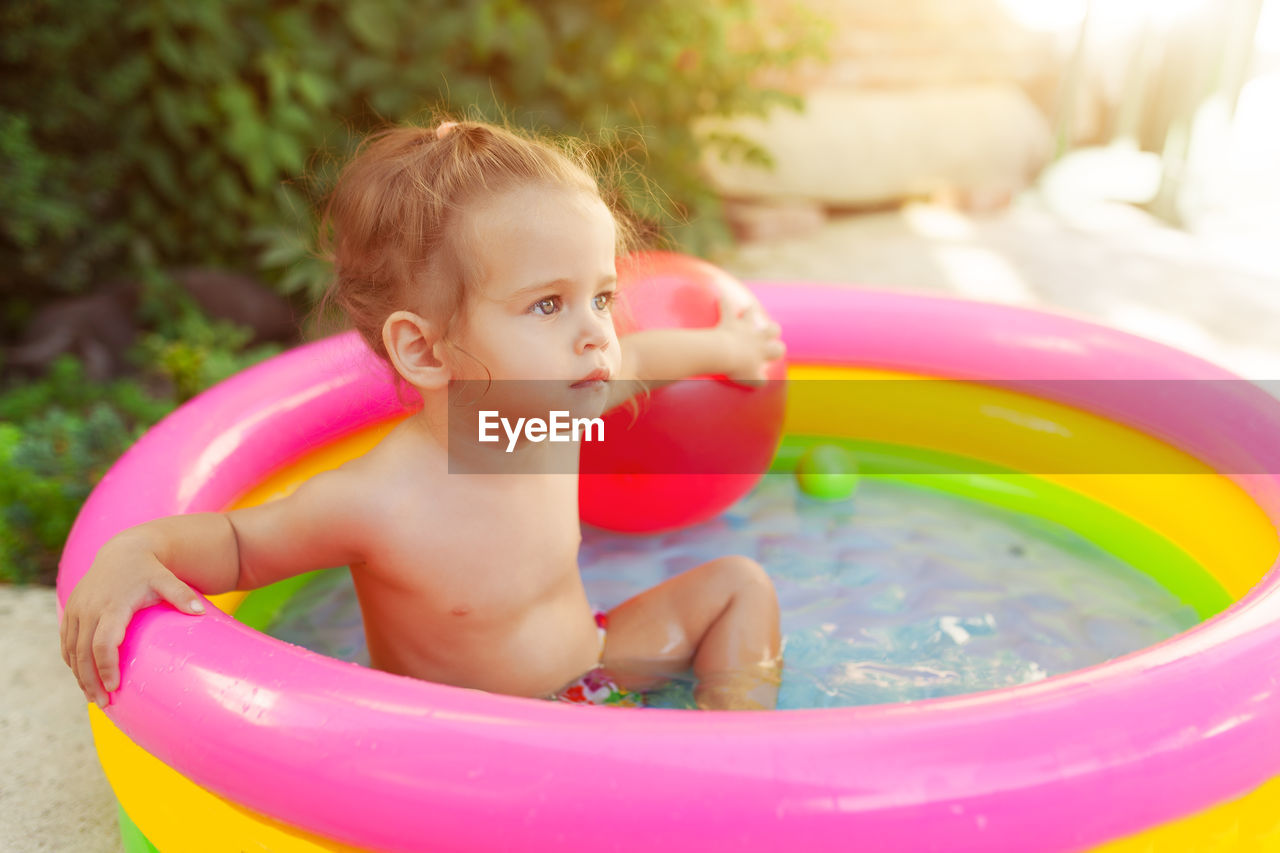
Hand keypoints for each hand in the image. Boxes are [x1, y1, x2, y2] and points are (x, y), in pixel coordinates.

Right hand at [60, 538, 206, 707]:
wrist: (123, 551)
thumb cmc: (149, 569)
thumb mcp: (166, 579)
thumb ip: (181, 595)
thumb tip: (201, 612)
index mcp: (112, 605)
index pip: (103, 644)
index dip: (106, 667)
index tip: (114, 687)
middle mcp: (89, 609)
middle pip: (83, 653)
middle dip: (90, 681)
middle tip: (102, 704)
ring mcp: (76, 610)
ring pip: (71, 650)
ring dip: (79, 675)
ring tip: (92, 697)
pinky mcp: (70, 610)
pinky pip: (66, 642)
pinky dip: (72, 661)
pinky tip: (82, 676)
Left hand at [715, 287, 784, 386]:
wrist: (724, 354)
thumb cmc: (739, 368)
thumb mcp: (753, 380)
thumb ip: (760, 381)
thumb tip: (764, 383)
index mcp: (764, 350)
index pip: (778, 349)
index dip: (777, 350)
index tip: (775, 352)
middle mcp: (757, 336)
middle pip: (772, 329)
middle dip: (772, 330)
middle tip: (769, 331)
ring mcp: (743, 327)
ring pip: (752, 314)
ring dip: (750, 312)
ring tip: (749, 309)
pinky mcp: (728, 321)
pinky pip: (726, 308)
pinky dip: (724, 302)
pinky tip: (720, 296)